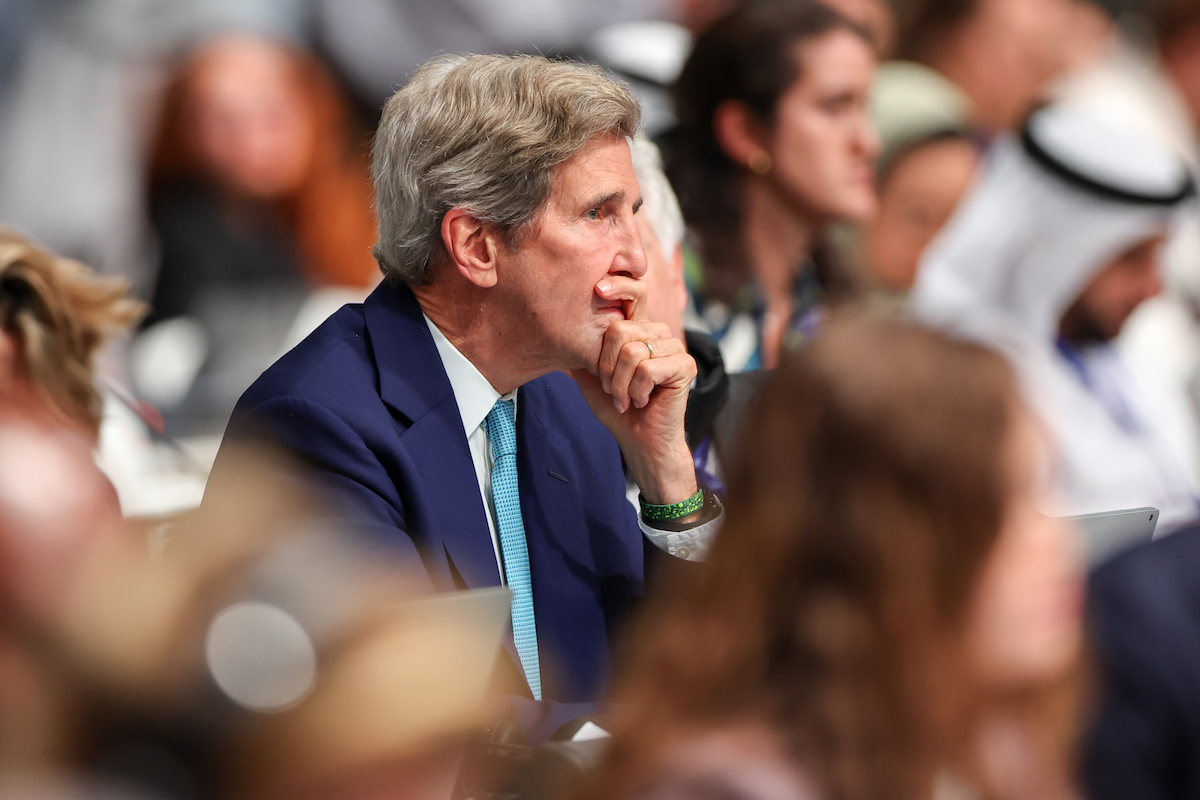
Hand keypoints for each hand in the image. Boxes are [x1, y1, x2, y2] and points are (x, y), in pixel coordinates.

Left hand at [570, 275, 697, 504]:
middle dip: (607, 367)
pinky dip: (637, 390)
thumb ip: (580, 351)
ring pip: (633, 351)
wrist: (639, 440)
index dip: (619, 287)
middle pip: (621, 330)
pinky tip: (642, 401)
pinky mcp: (685, 366)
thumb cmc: (617, 409)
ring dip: (621, 383)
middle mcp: (659, 333)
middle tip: (613, 389)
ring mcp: (675, 348)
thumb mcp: (589, 376)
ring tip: (626, 398)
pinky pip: (648, 369)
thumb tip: (552, 329)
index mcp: (640, 330)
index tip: (597, 290)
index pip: (634, 293)